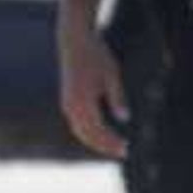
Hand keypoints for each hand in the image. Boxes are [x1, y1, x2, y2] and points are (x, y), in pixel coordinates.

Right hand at [58, 15, 129, 159]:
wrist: (74, 40)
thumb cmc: (96, 55)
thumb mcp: (112, 74)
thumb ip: (117, 97)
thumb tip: (124, 118)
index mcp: (83, 99)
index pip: (98, 130)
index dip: (111, 142)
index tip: (126, 148)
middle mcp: (71, 105)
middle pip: (87, 135)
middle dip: (104, 146)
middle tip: (122, 152)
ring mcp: (67, 104)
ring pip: (80, 131)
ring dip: (96, 141)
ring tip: (113, 147)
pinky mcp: (67, 101)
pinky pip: (77, 124)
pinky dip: (88, 133)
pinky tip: (101, 134)